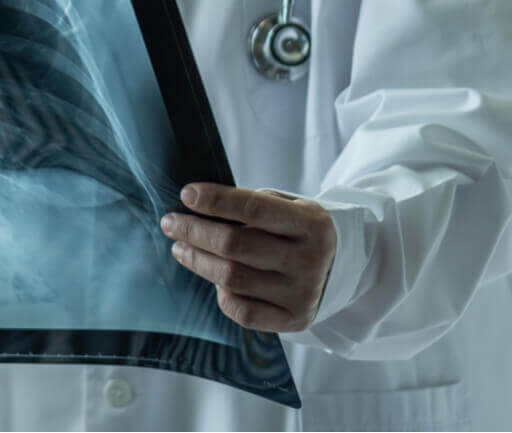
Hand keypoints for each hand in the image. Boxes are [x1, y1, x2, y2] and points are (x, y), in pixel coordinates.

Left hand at [160, 183, 336, 332]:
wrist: (341, 267)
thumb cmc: (298, 231)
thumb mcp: (289, 207)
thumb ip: (252, 206)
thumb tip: (197, 208)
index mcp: (311, 224)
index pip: (255, 208)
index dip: (217, 200)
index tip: (187, 194)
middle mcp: (309, 260)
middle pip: (235, 245)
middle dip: (195, 231)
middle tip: (170, 222)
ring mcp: (302, 294)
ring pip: (233, 279)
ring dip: (198, 261)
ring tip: (180, 248)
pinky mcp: (293, 320)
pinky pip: (243, 311)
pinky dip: (221, 294)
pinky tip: (212, 279)